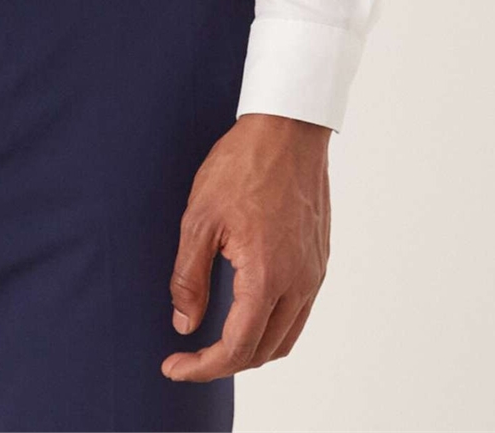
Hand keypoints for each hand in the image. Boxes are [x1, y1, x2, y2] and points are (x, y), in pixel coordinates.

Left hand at [162, 111, 330, 381]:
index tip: (174, 366)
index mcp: (267, 276)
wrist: (287, 127)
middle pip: (263, 351)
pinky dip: (273, 325)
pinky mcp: (319, 259)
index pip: (236, 348)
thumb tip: (184, 323)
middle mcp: (298, 282)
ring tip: (216, 341)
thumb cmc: (243, 164)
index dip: (202, 367)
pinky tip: (248, 310)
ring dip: (252, 349)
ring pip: (286, 337)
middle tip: (189, 356)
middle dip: (224, 363)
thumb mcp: (200, 218)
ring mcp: (313, 272)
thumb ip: (189, 277)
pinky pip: (299, 312)